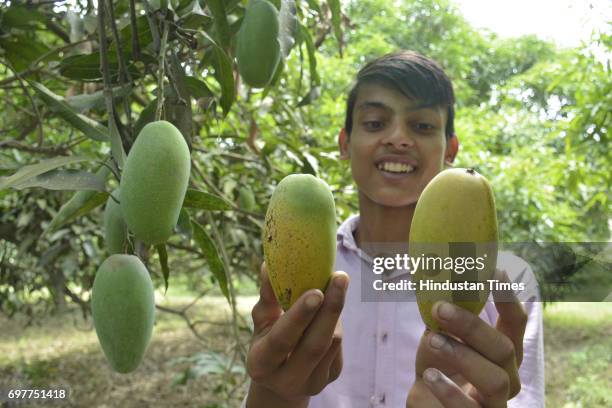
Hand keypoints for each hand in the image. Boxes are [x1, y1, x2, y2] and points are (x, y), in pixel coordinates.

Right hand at [246, 263, 348, 406]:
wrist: (281, 379)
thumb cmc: (268, 340)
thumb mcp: (263, 321)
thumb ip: (268, 296)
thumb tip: (269, 265)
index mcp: (261, 364)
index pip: (282, 340)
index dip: (299, 316)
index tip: (316, 291)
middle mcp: (287, 380)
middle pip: (315, 344)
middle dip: (330, 309)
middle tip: (340, 277)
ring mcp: (312, 382)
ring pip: (332, 342)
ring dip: (333, 311)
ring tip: (332, 286)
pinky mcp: (332, 377)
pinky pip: (339, 345)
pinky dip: (335, 323)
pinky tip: (327, 312)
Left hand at [407, 271, 527, 407]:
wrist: (427, 404)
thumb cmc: (437, 369)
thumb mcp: (437, 340)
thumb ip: (440, 321)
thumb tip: (435, 290)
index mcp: (502, 353)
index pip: (515, 324)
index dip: (509, 298)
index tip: (494, 272)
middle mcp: (507, 378)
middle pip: (505, 349)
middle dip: (472, 326)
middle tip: (441, 308)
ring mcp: (496, 404)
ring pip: (496, 380)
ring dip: (462, 356)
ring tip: (433, 341)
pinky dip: (448, 390)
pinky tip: (430, 376)